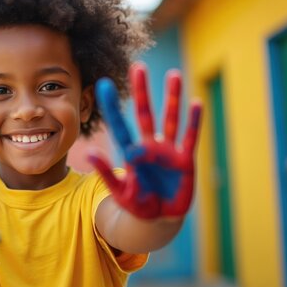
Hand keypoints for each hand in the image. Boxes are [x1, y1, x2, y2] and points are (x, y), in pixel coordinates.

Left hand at [88, 63, 201, 218]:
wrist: (160, 218)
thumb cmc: (137, 203)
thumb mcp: (119, 191)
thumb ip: (107, 173)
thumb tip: (90, 154)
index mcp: (131, 152)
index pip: (119, 124)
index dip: (112, 106)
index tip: (103, 84)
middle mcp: (149, 145)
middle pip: (144, 113)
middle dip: (141, 92)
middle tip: (138, 67)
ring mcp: (168, 151)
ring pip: (170, 119)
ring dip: (172, 98)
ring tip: (174, 75)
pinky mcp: (185, 160)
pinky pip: (190, 137)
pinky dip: (194, 121)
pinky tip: (196, 102)